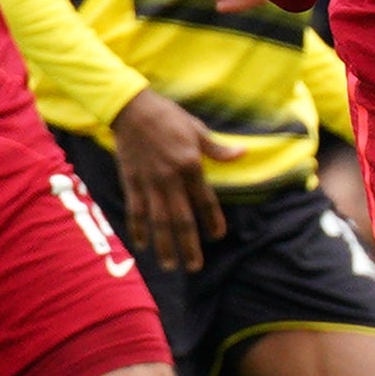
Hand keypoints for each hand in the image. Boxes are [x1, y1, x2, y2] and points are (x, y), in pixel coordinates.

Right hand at [110, 87, 242, 272]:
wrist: (132, 108)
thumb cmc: (167, 116)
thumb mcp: (197, 129)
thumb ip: (218, 149)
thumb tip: (242, 153)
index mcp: (190, 165)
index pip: (205, 200)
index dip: (212, 220)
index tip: (218, 236)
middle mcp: (170, 178)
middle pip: (182, 219)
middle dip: (189, 246)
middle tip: (194, 266)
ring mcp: (149, 182)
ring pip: (158, 221)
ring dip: (164, 246)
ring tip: (169, 265)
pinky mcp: (131, 182)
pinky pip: (136, 210)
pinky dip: (138, 229)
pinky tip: (142, 245)